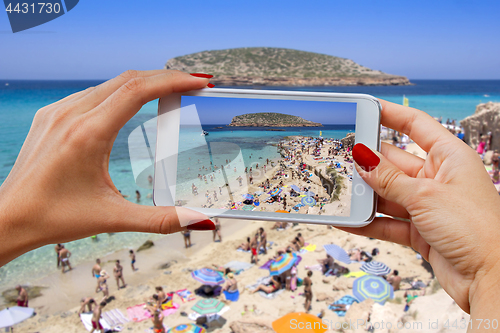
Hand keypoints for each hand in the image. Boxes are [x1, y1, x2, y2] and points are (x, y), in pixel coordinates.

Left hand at [0, 70, 214, 266]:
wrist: (8, 217)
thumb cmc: (55, 217)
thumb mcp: (113, 218)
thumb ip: (161, 219)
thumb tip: (200, 221)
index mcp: (87, 133)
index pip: (138, 90)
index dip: (173, 81)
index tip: (198, 83)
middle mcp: (71, 114)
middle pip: (128, 79)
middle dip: (165, 77)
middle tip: (194, 84)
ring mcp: (58, 111)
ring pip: (110, 82)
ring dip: (143, 82)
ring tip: (170, 90)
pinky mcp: (51, 115)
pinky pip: (93, 92)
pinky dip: (120, 90)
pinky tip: (132, 102)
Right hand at [340, 100, 499, 315]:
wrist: (492, 278)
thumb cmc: (475, 228)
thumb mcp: (425, 196)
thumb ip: (389, 179)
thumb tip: (362, 158)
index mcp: (449, 157)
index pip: (416, 125)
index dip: (390, 114)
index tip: (364, 108)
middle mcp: (438, 178)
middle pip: (394, 163)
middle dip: (367, 163)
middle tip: (338, 159)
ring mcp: (428, 205)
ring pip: (388, 194)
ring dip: (365, 196)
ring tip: (338, 192)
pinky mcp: (420, 231)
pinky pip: (388, 222)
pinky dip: (368, 223)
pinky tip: (348, 220)